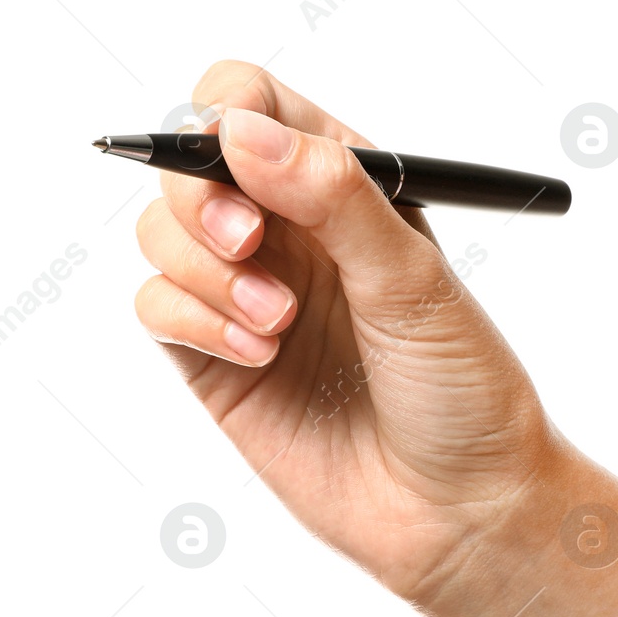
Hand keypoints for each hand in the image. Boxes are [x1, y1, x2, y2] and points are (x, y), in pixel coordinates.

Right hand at [133, 61, 562, 602]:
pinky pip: (154, 307)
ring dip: (205, 271)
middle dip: (203, 198)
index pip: (252, 104)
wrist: (460, 512)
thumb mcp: (412, 280)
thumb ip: (330, 195)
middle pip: (188, 165)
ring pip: (160, 233)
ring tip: (275, 320)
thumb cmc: (462, 390)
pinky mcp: (214, 360)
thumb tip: (241, 127)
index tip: (233, 153)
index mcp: (342, 188)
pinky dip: (192, 319)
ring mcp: (245, 293)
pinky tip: (256, 353)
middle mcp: (288, 231)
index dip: (227, 113)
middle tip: (248, 242)